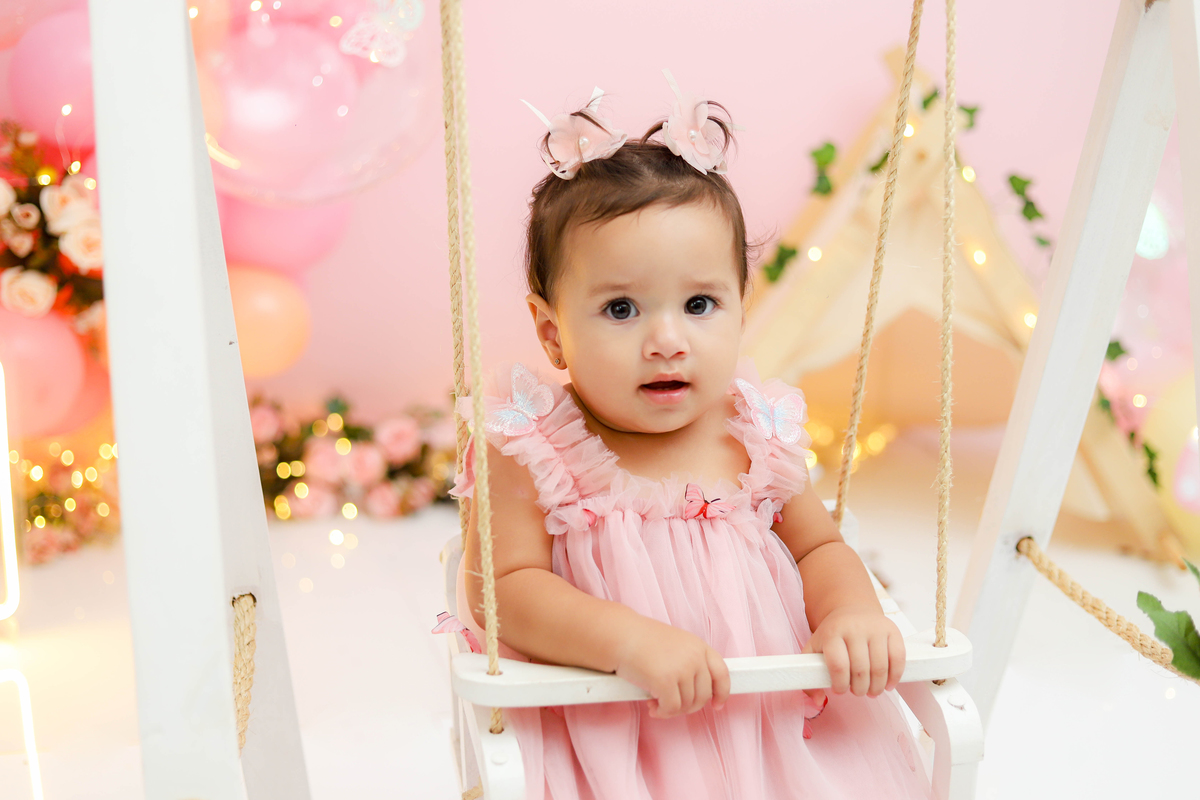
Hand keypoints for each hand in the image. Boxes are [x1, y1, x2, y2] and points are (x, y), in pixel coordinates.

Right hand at [615, 617, 730, 718]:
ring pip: (687, 705)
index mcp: (698, 646)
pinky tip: (652, 706)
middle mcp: (694, 657)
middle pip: (703, 695)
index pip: (721, 673)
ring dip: (671, 710)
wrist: (620, 635)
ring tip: (656, 703)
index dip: (722, 693)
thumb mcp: (675, 645)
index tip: (717, 704)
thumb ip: (688, 662)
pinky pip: (671, 708)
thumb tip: (694, 692)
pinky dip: (662, 712)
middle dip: (688, 706)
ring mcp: (682, 669)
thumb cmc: (640, 640)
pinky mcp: (666, 681)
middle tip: (671, 705)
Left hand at [802, 605, 904, 696]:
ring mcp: (875, 628)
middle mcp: (854, 628)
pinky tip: (888, 684)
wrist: (852, 609)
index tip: (839, 690)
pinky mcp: (892, 630)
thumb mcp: (814, 648)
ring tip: (871, 691)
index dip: (840, 684)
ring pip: (880, 667)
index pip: (838, 665)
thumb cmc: (833, 635)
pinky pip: (898, 658)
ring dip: (876, 687)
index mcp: (832, 632)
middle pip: (860, 670)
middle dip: (859, 689)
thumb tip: (818, 701)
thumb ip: (809, 675)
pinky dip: (895, 677)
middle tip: (857, 691)